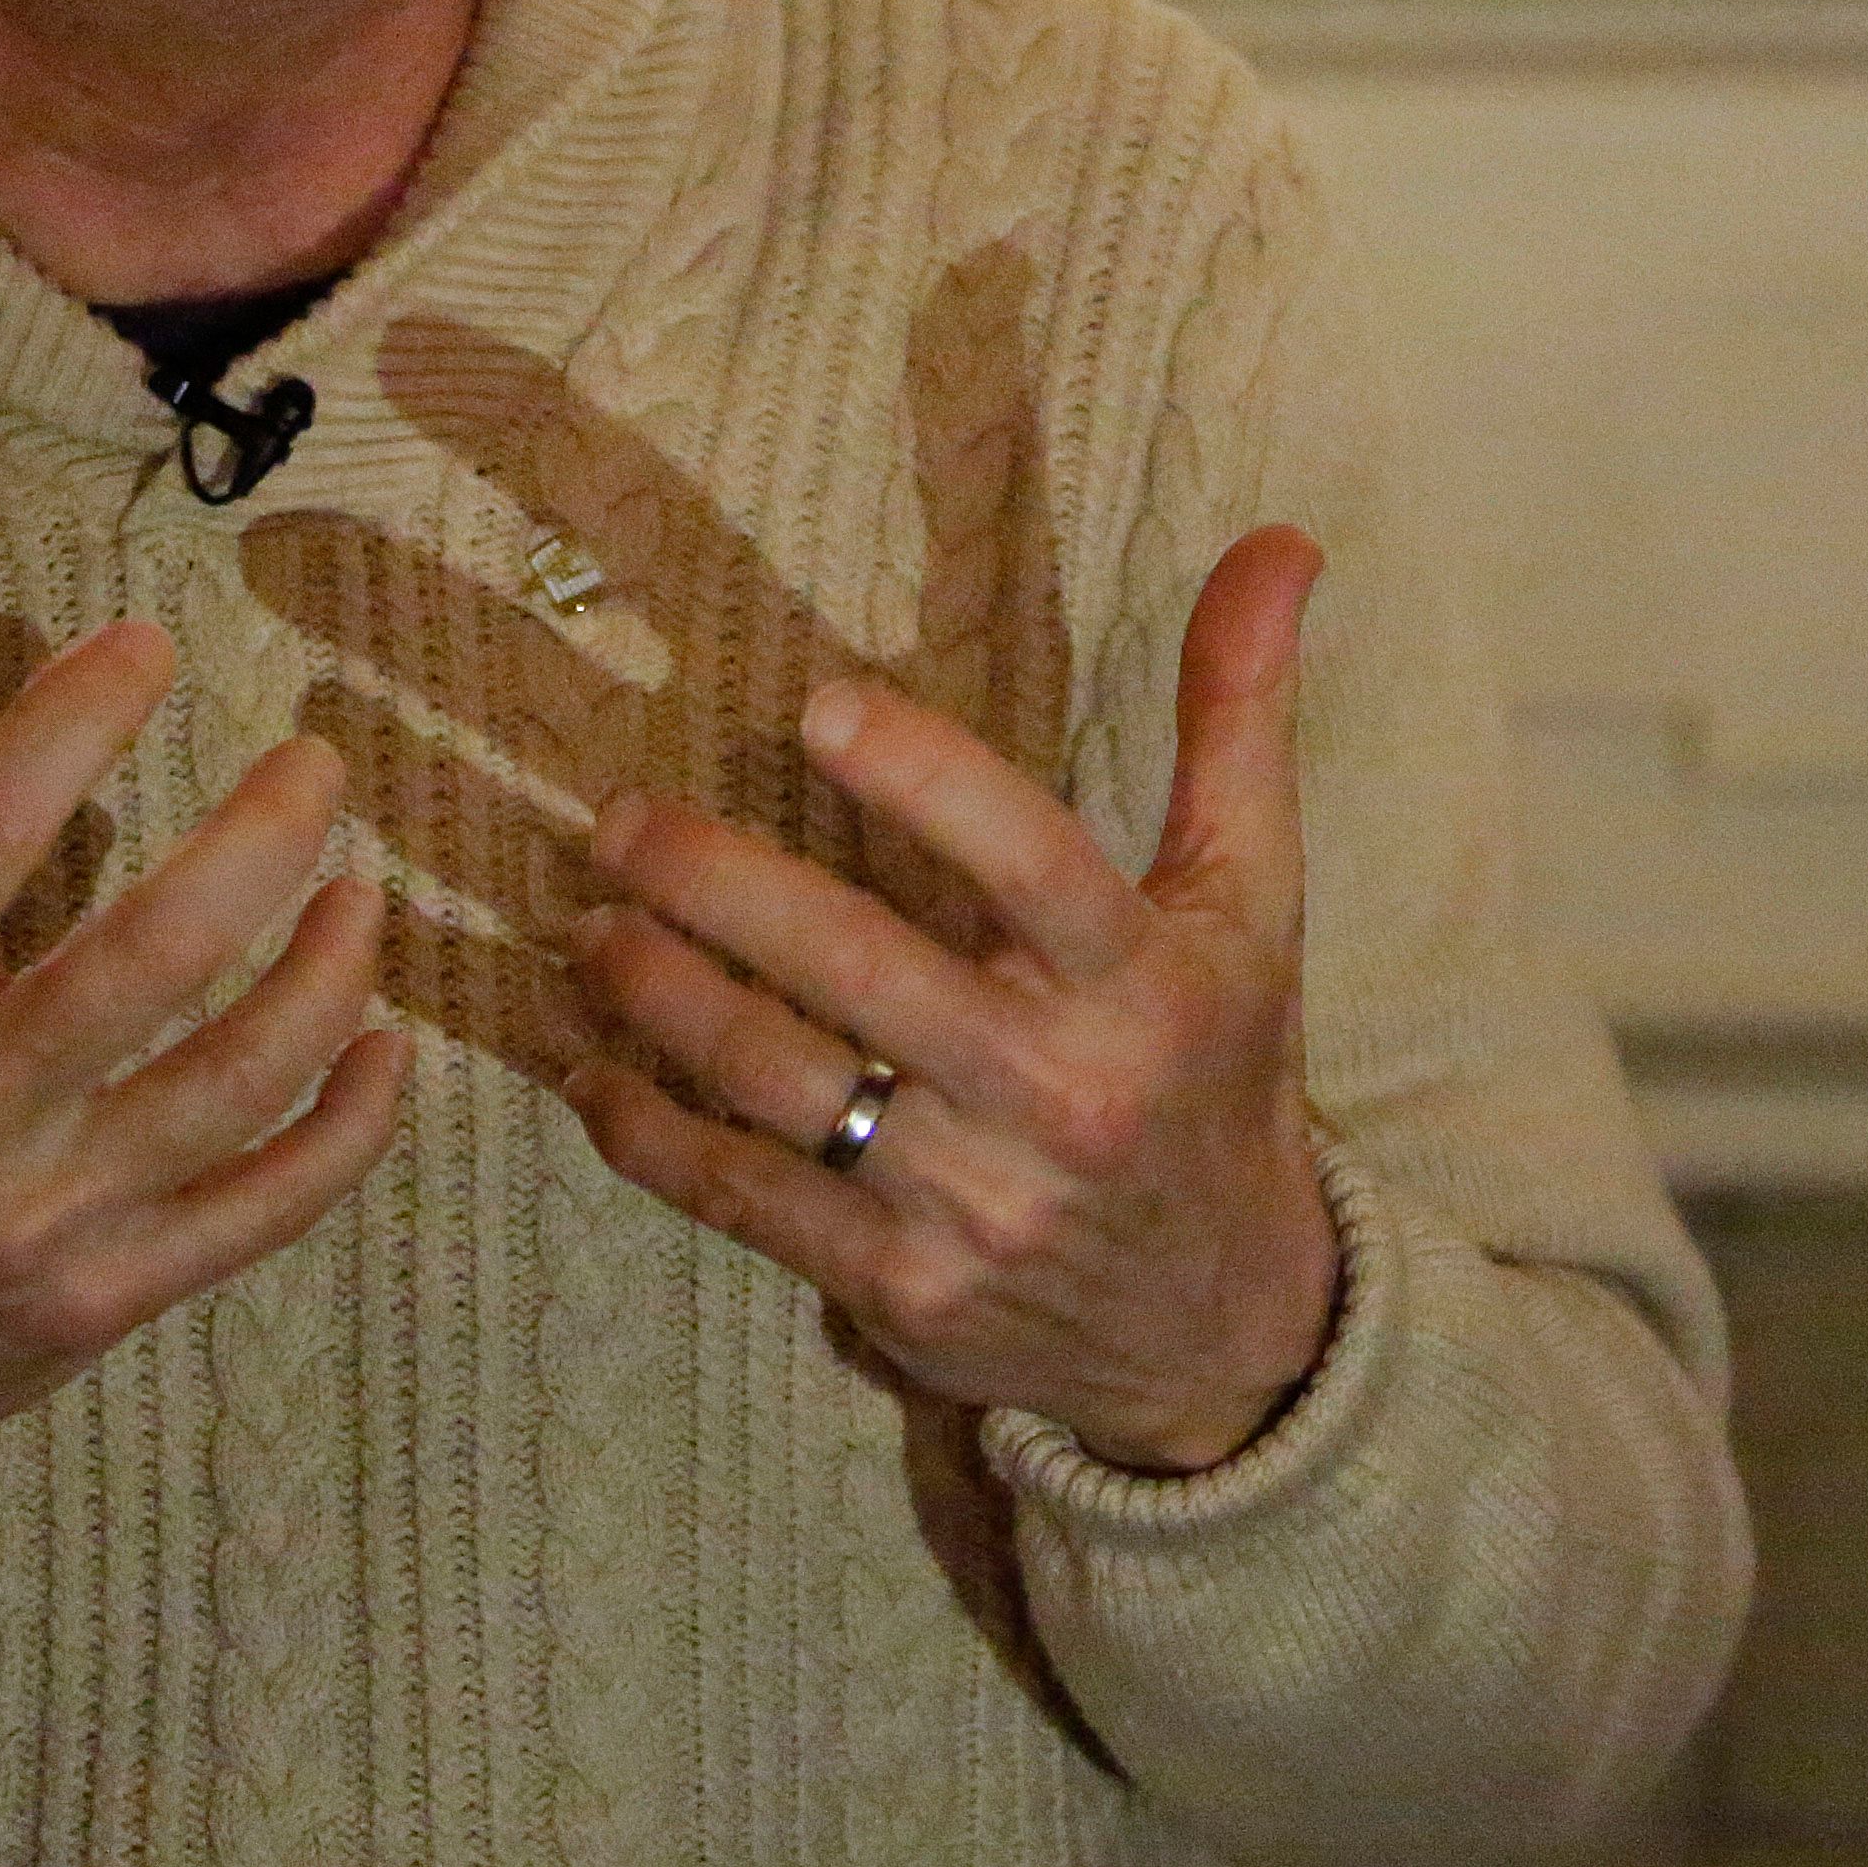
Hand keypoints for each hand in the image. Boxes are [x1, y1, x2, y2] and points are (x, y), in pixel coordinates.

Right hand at [0, 566, 411, 1536]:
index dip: (79, 713)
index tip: (147, 644)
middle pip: (157, 952)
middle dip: (266, 835)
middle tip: (315, 762)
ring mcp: (37, 1217)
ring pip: (236, 1079)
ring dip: (330, 969)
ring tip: (364, 886)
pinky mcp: (99, 1299)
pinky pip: (263, 1209)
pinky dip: (349, 1127)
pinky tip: (384, 1042)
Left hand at [563, 526, 1345, 1475]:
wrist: (1219, 1327)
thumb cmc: (1214, 1070)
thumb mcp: (1251, 902)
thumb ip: (1237, 718)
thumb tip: (1278, 539)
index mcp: (1149, 985)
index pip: (1033, 865)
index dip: (927, 781)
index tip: (818, 706)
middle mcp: (1063, 1096)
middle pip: (864, 971)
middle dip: (719, 886)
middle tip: (621, 819)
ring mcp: (979, 1206)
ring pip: (783, 1083)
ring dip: (662, 995)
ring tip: (590, 923)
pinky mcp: (906, 1290)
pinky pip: (749, 1201)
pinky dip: (651, 1135)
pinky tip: (590, 1070)